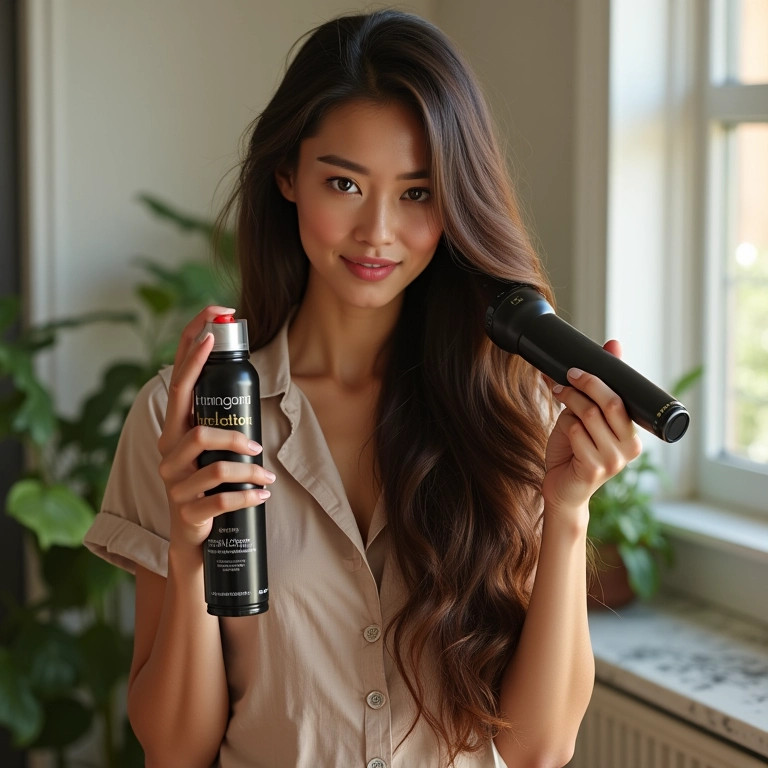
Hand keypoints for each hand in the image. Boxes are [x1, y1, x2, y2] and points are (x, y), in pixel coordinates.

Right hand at [156, 305, 276, 551]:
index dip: (192, 345)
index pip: (179, 380)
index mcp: (175, 428)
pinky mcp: (187, 511)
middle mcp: (168, 451)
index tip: (214, 318)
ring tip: (266, 474)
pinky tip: (263, 495)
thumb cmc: (208, 483)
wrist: (193, 537)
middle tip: (257, 439)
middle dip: (229, 429)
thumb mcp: (212, 448)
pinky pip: (221, 499)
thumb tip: (251, 378)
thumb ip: (222, 419)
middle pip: (192, 424)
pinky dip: (248, 496)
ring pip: (213, 464)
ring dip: (247, 469)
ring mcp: (174, 482)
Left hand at [541, 340, 642, 522]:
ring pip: (590, 415)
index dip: (602, 379)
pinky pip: (578, 433)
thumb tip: (613, 345)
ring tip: (558, 396)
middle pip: (611, 403)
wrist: (561, 488)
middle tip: (567, 376)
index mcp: (632, 434)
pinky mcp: (595, 469)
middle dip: (586, 384)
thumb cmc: (574, 451)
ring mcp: (614, 460)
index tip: (578, 368)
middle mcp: (629, 448)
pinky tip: (563, 429)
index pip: (623, 398)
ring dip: (570, 401)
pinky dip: (566, 425)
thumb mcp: (586, 416)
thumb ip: (597, 389)